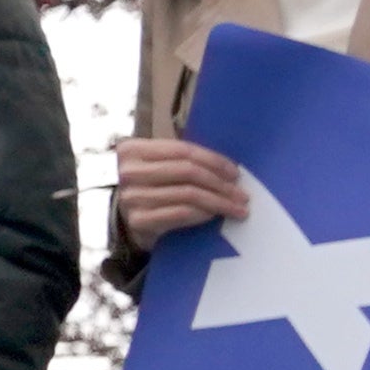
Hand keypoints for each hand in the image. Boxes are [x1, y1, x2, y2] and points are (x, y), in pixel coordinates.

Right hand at [106, 135, 248, 254]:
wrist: (127, 220)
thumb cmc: (151, 188)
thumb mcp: (160, 166)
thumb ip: (183, 160)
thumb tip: (230, 169)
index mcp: (133, 149)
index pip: (182, 150)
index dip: (213, 160)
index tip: (235, 173)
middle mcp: (129, 171)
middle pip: (187, 171)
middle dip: (220, 183)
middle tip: (242, 195)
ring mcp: (132, 196)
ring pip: (188, 194)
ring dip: (218, 202)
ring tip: (236, 208)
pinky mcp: (139, 220)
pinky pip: (180, 213)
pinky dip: (203, 214)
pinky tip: (215, 216)